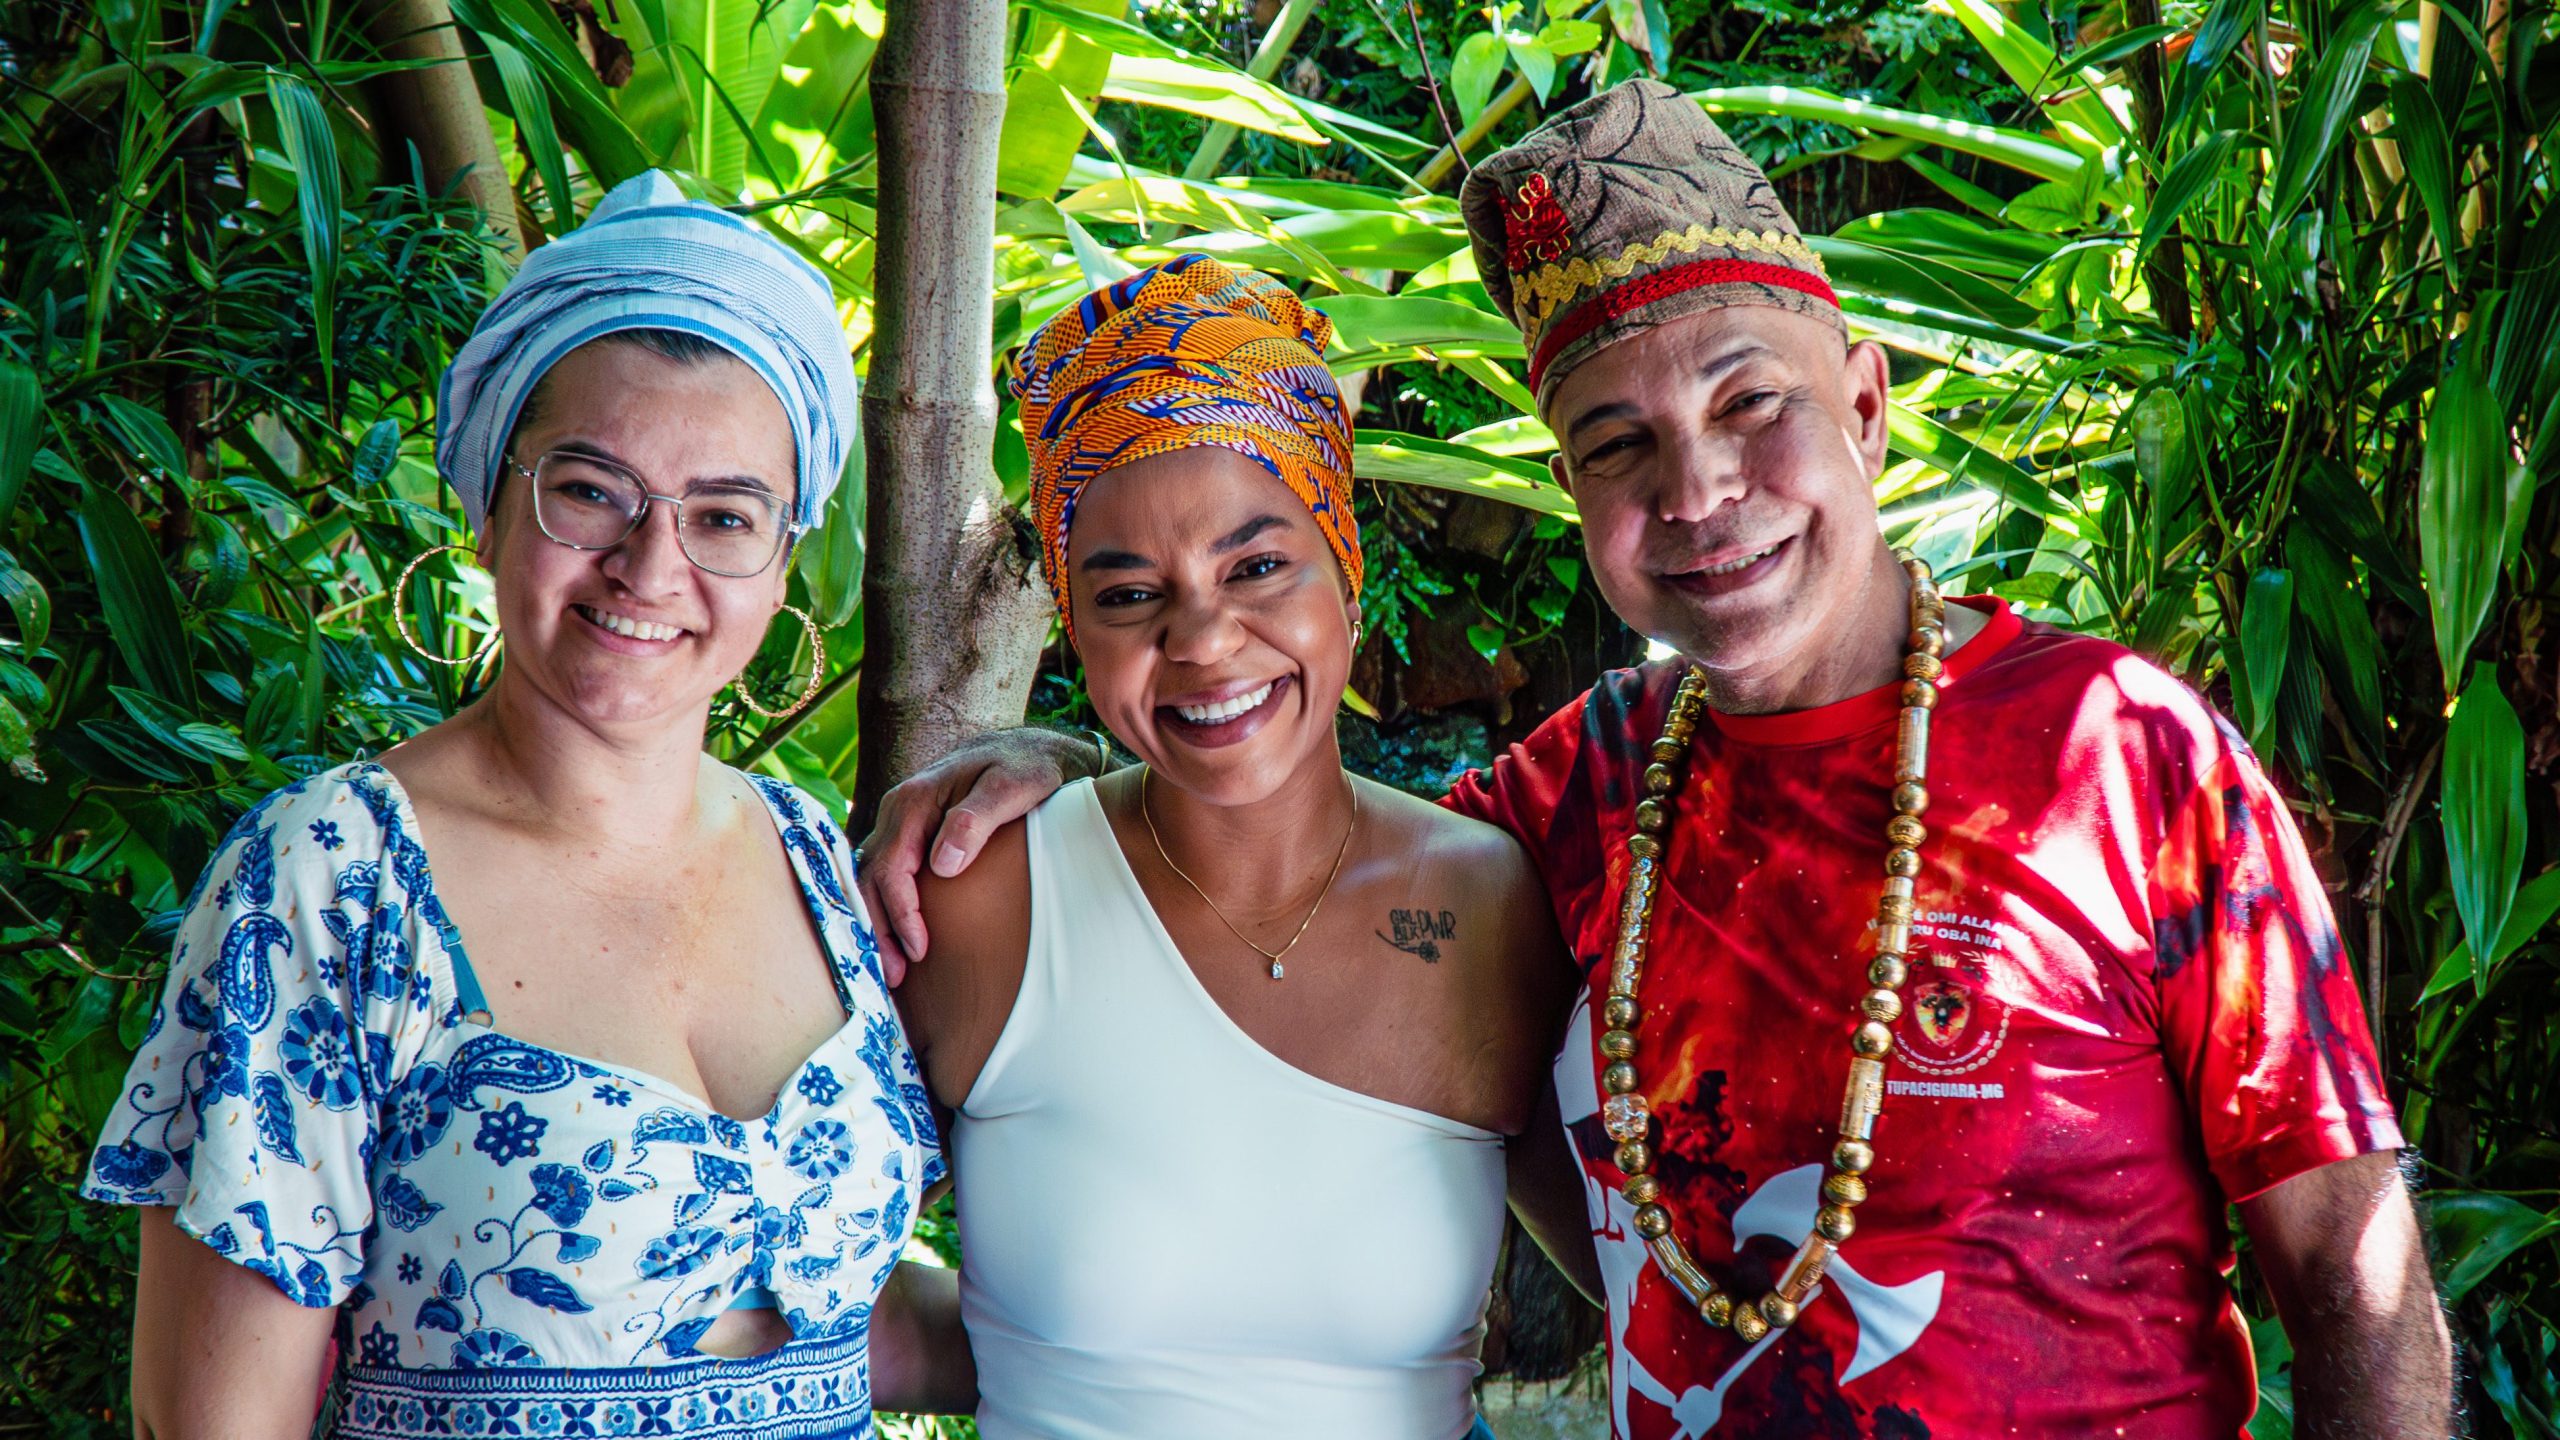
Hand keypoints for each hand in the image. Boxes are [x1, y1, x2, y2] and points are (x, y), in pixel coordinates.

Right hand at [856, 726, 1100, 982]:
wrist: (1026, 750)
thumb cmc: (1024, 767)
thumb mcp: (1012, 786)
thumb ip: (976, 819)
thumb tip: (943, 864)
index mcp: (914, 801)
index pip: (891, 868)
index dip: (900, 913)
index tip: (919, 950)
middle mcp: (898, 812)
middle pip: (871, 879)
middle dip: (880, 930)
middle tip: (897, 978)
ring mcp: (900, 825)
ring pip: (872, 880)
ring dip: (879, 925)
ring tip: (894, 972)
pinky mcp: (910, 838)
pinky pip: (886, 876)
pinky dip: (886, 909)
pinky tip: (897, 940)